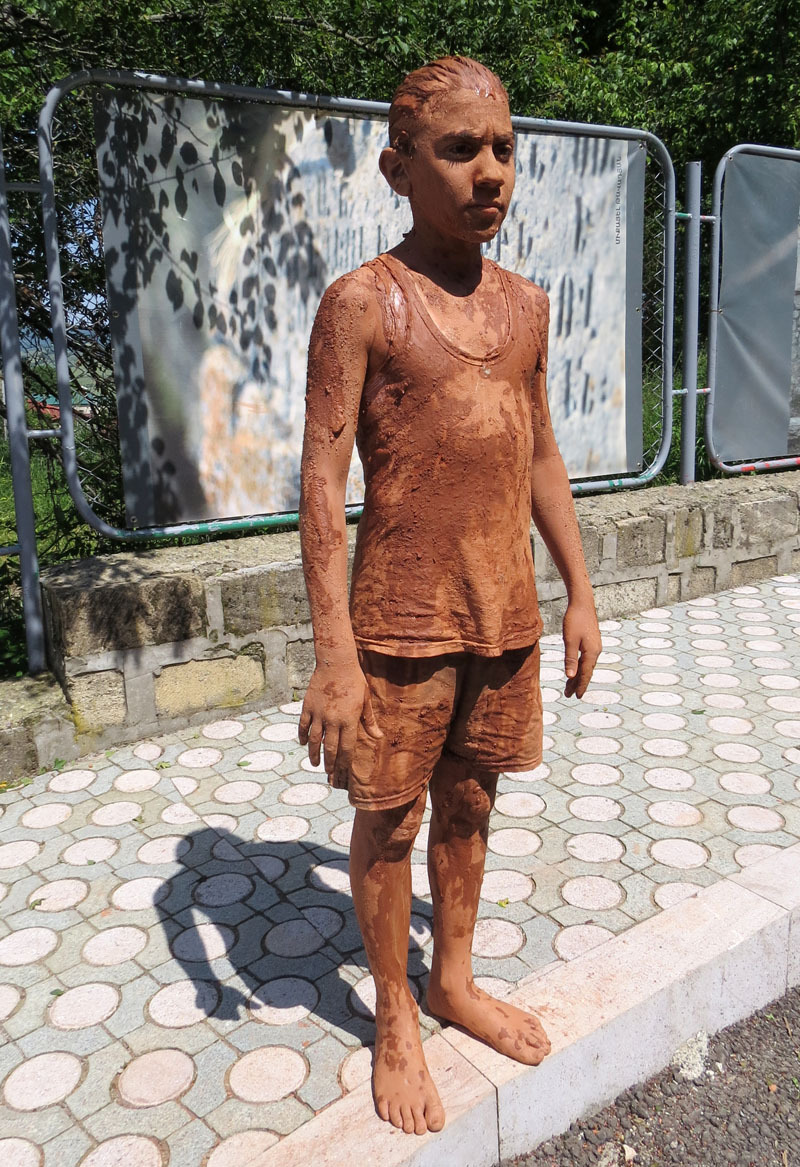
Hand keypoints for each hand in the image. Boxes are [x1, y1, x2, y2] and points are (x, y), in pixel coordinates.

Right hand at [298, 663, 382, 787]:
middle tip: (328, 773)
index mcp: (349, 720)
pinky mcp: (308, 707)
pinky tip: (303, 744)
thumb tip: (378, 738)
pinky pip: (304, 725)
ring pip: (315, 740)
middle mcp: (333, 720)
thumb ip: (369, 721)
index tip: (343, 771)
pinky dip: (303, 736)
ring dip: (314, 754)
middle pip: (330, 748)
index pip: (347, 748)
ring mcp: (319, 714)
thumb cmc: (354, 681)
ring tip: (314, 764)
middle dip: (330, 763)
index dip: (344, 762)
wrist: (336, 663)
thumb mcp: (365, 701)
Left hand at [562, 599, 600, 697]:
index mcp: (591, 652)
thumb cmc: (574, 620)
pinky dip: (580, 667)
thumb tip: (571, 676)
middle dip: (577, 683)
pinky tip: (575, 669)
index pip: (585, 674)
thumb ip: (570, 659)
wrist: (582, 603)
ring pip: (586, 666)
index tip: (576, 696)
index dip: (580, 686)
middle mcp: (595, 651)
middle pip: (586, 672)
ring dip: (578, 676)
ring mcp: (594, 646)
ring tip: (569, 685)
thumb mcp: (570, 640)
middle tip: (568, 695)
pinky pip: (586, 659)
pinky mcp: (591, 642)